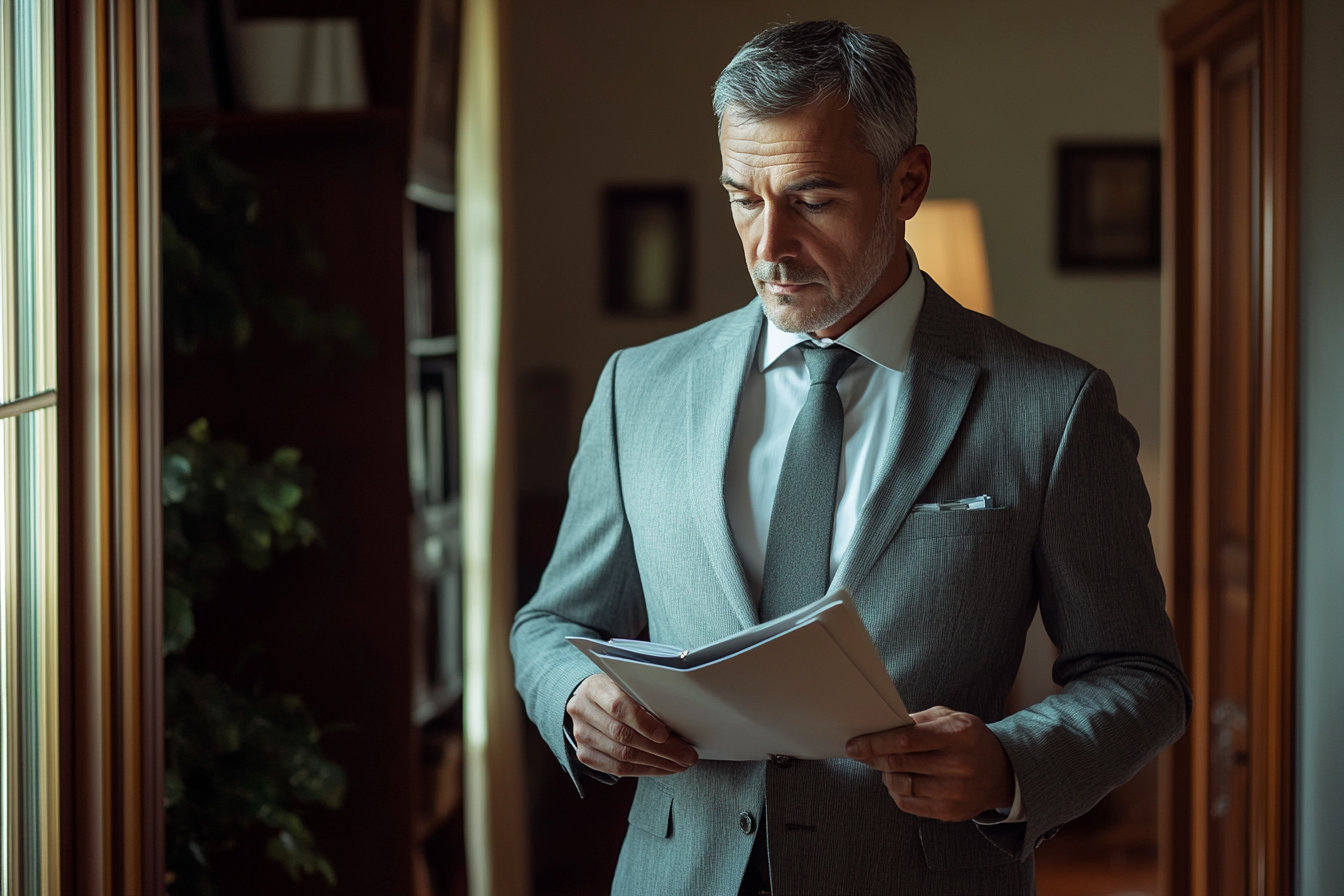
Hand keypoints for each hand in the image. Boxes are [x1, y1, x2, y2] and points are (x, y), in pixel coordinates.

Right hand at [566, 674, 698, 776]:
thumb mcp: (627, 683)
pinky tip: (662, 768)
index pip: (618, 707)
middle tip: (686, 755)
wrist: (590, 701)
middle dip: (661, 749)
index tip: (666, 734)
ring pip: (622, 756)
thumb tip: (677, 720)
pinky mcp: (585, 755)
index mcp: (594, 688)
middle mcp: (582, 711)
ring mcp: (581, 735)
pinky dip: (644, 770)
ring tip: (679, 763)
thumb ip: (644, 696)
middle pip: (623, 736)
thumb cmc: (616, 690)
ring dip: (656, 763)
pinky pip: (617, 770)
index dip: (643, 723)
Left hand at [845, 706, 1014, 821]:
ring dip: (884, 775)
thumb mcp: (949, 717)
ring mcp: (956, 791)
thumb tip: (881, 727)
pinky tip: (899, 781)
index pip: (906, 740)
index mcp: (958, 733)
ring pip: (900, 785)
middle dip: (873, 758)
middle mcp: (959, 764)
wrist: (1001, 771)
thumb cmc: (967, 739)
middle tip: (861, 753)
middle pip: (899, 763)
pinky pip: (908, 804)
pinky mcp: (951, 812)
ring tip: (886, 766)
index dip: (875, 743)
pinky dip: (895, 792)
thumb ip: (916, 719)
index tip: (854, 745)